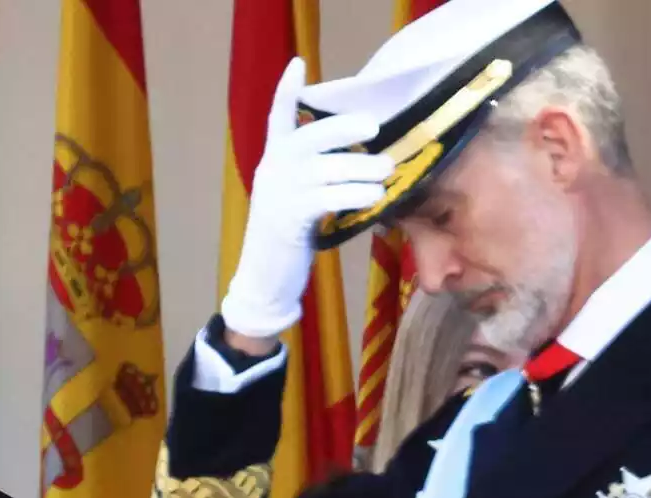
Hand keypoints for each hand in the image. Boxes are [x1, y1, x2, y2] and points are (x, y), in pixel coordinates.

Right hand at [220, 57, 394, 339]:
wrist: (263, 280)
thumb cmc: (285, 240)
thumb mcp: (295, 200)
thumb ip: (314, 176)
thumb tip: (361, 158)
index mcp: (273, 162)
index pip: (277, 119)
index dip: (286, 92)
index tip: (298, 64)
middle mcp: (273, 171)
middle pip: (310, 137)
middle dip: (344, 127)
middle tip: (374, 127)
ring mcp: (279, 194)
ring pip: (327, 169)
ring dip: (362, 168)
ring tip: (387, 170)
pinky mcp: (289, 219)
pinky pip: (328, 198)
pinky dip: (355, 194)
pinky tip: (375, 196)